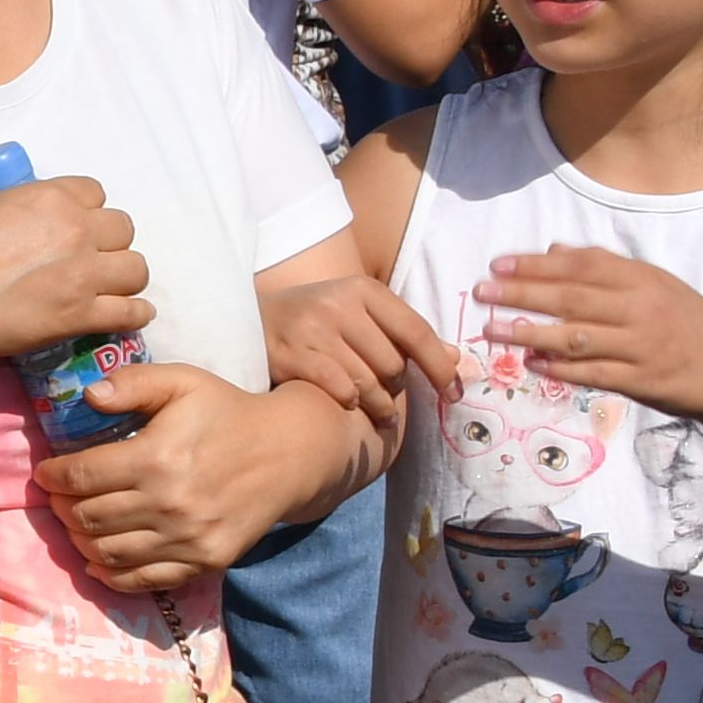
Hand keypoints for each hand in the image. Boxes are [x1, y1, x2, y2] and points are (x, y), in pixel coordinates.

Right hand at [0, 175, 146, 386]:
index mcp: (49, 197)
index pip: (95, 192)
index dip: (85, 208)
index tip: (74, 224)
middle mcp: (75, 231)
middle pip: (123, 228)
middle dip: (108, 241)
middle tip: (88, 257)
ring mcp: (82, 275)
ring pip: (136, 269)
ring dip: (123, 276)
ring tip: (107, 287)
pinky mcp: (80, 316)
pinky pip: (131, 312)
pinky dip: (134, 313)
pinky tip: (131, 313)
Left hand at [33, 364, 302, 590]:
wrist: (288, 453)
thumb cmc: (227, 412)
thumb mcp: (183, 382)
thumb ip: (134, 383)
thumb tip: (88, 395)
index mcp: (157, 458)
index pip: (83, 476)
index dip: (54, 477)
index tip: (46, 473)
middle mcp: (169, 504)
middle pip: (89, 517)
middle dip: (62, 508)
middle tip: (58, 498)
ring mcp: (187, 538)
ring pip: (108, 552)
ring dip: (80, 540)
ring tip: (75, 524)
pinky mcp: (203, 562)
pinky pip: (143, 580)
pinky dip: (111, 575)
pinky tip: (96, 560)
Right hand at [262, 276, 460, 435]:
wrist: (248, 318)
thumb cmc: (314, 320)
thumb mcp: (359, 313)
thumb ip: (403, 333)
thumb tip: (454, 358)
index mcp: (363, 290)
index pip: (416, 332)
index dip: (440, 367)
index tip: (454, 394)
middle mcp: (339, 305)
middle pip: (392, 363)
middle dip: (396, 386)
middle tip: (389, 396)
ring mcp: (312, 329)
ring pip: (368, 381)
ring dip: (378, 404)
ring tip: (379, 412)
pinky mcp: (290, 354)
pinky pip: (338, 388)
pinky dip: (349, 401)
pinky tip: (347, 403)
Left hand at [470, 245, 702, 424]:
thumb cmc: (686, 323)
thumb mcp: (654, 285)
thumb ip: (604, 267)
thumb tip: (553, 249)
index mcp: (642, 279)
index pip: (581, 266)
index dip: (536, 265)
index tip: (497, 264)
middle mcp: (641, 309)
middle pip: (572, 298)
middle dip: (522, 294)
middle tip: (481, 292)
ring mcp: (641, 346)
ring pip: (577, 337)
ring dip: (530, 332)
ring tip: (492, 329)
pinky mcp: (641, 381)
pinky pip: (593, 373)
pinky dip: (559, 368)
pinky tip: (530, 363)